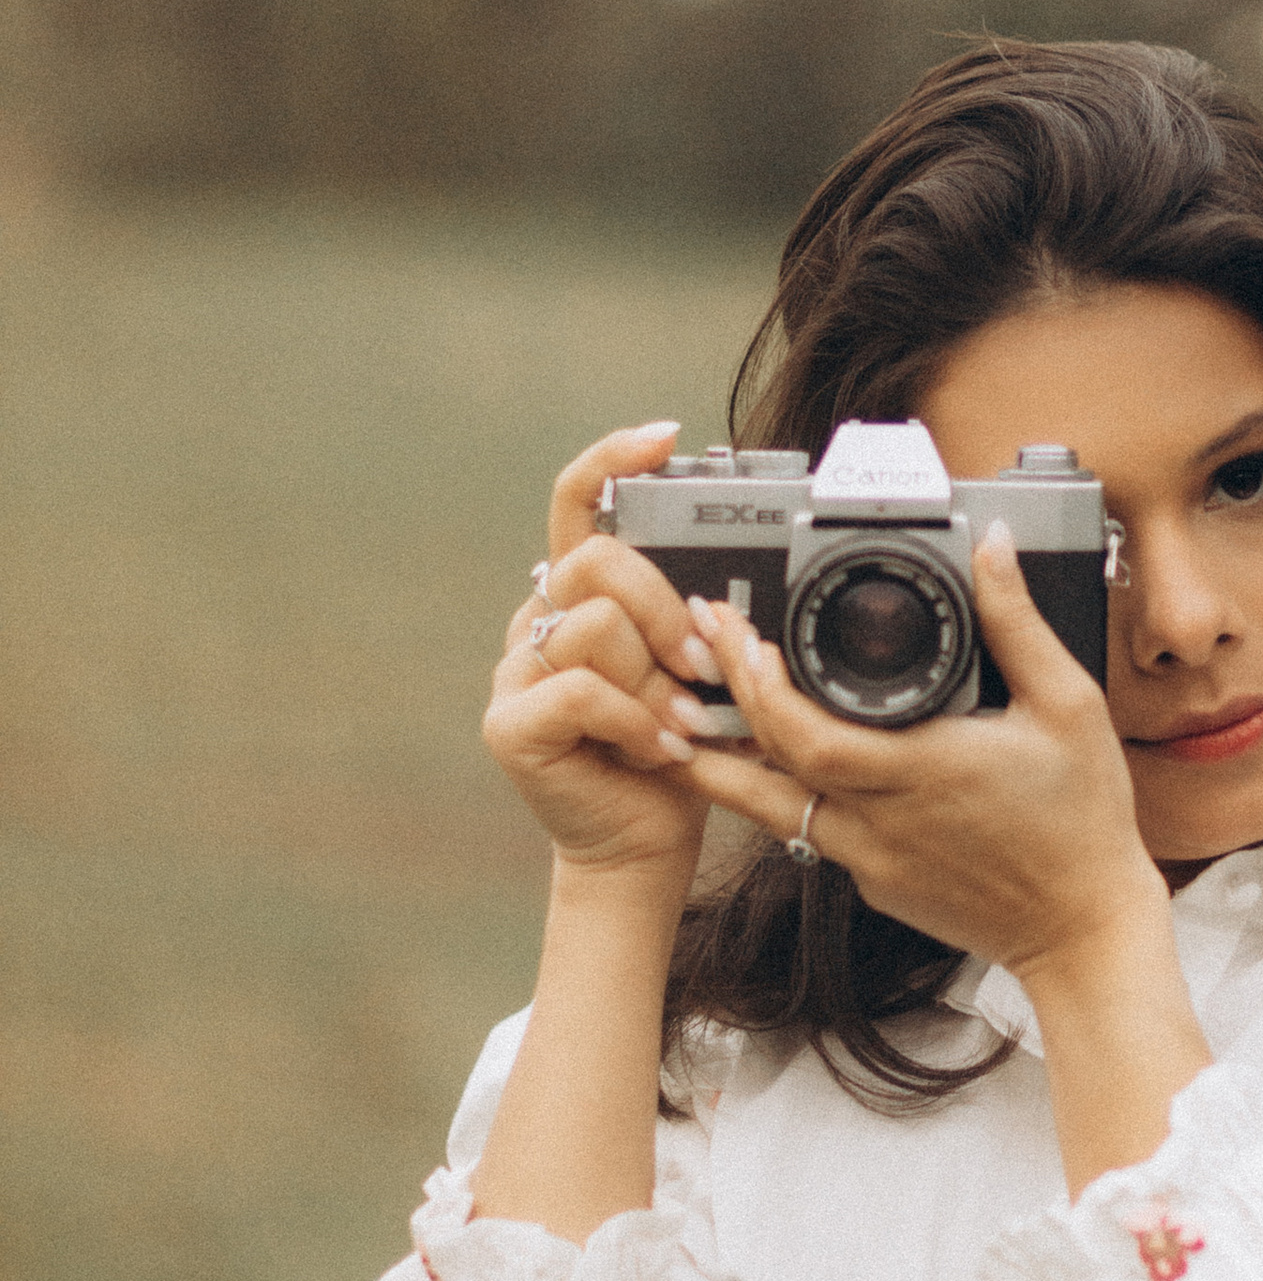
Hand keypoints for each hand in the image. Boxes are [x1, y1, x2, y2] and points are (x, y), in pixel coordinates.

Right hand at [483, 426, 719, 886]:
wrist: (641, 844)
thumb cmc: (678, 751)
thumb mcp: (699, 672)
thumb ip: (696, 619)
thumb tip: (735, 589)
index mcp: (582, 594)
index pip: (578, 500)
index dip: (614, 459)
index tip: (667, 437)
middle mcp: (540, 620)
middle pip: (599, 561)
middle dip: (665, 610)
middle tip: (702, 665)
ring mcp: (516, 670)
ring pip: (594, 627)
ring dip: (656, 680)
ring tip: (681, 724)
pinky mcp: (510, 724)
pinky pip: (578, 690)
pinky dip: (633, 720)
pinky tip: (659, 750)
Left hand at [683, 523, 1166, 989]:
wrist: (1084, 931)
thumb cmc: (1083, 821)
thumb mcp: (1068, 706)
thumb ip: (1019, 624)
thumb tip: (993, 550)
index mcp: (923, 769)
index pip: (807, 735)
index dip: (759, 688)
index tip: (740, 634)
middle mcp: (881, 821)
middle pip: (769, 765)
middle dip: (729, 697)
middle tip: (709, 640)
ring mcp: (870, 861)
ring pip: (770, 808)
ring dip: (726, 759)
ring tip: (689, 708)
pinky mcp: (875, 886)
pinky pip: (809, 832)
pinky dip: (780, 792)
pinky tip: (774, 759)